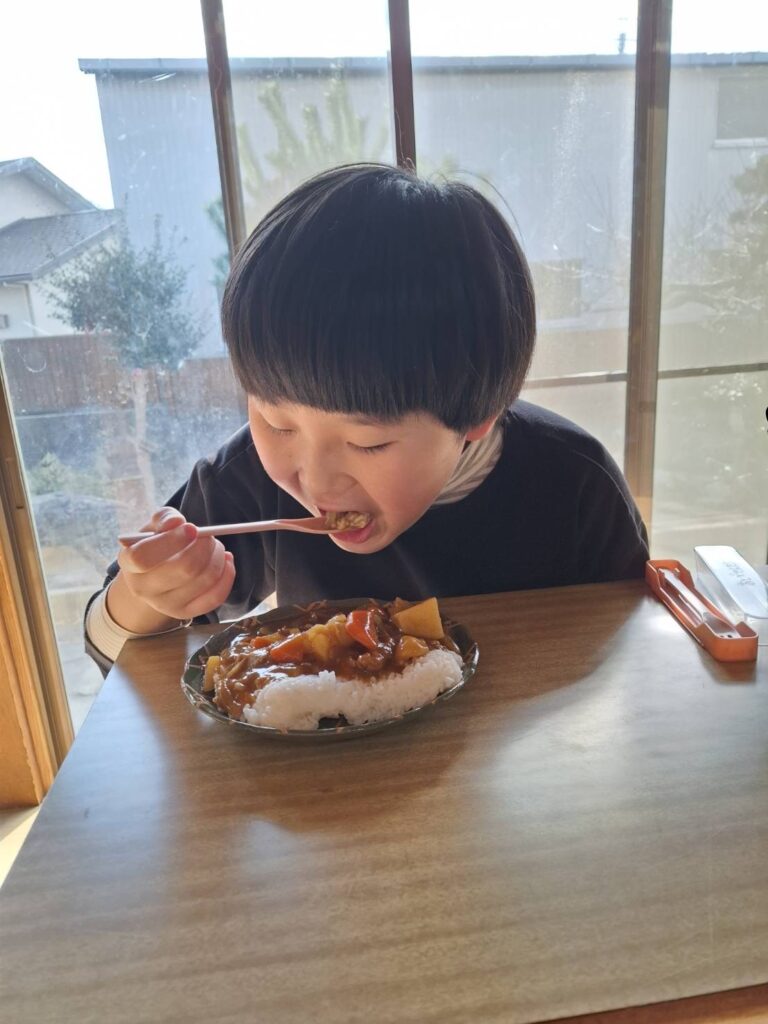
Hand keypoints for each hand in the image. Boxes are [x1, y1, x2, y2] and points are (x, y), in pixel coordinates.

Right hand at [113, 507, 235, 624]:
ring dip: (218, 557)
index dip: (171, 540)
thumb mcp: (153, 527)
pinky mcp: (185, 612)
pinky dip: (227, 575)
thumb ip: (164, 518)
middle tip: (209, 536)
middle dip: (205, 547)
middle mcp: (143, 588)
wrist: (153, 577)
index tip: (191, 528)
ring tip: (215, 546)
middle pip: (184, 569)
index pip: (143, 557)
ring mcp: (164, 605)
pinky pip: (215, 597)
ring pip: (205, 580)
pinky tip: (226, 561)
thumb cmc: (155, 545)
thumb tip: (176, 522)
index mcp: (129, 564)